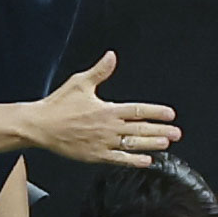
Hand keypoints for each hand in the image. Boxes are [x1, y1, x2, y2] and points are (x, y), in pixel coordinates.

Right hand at [32, 51, 180, 166]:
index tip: (170, 114)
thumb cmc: (58, 105)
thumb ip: (99, 72)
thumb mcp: (79, 83)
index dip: (156, 112)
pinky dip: (134, 160)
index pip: (138, 110)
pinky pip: (119, 159)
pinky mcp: (95, 155)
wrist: (41, 126)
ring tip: (166, 144)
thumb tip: (111, 56)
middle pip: (140, 129)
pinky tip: (146, 161)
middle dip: (161, 130)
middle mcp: (108, 127)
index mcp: (107, 109)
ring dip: (151, 144)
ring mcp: (103, 143)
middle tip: (176, 133)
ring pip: (133, 145)